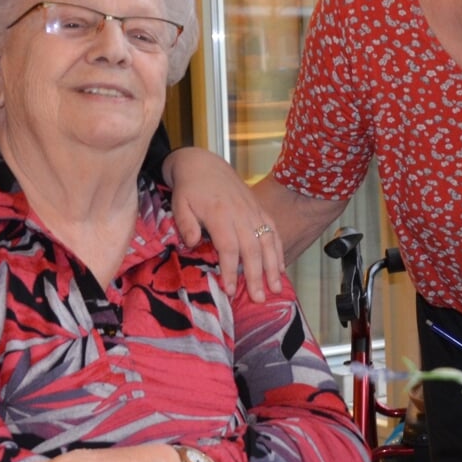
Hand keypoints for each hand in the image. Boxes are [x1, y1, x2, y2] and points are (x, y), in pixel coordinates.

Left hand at [162, 146, 283, 300]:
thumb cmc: (190, 188)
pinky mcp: (259, 209)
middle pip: (252, 250)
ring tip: (277, 288)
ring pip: (268, 242)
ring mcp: (253, 212)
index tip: (230, 290)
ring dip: (274, 267)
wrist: (204, 164)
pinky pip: (273, 231)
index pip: (229, 248)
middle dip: (256, 276)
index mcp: (219, 214)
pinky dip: (279, 250)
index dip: (231, 270)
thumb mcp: (180, 204)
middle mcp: (241, 214)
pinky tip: (282, 268)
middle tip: (259, 298)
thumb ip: (186, 225)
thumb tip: (191, 245)